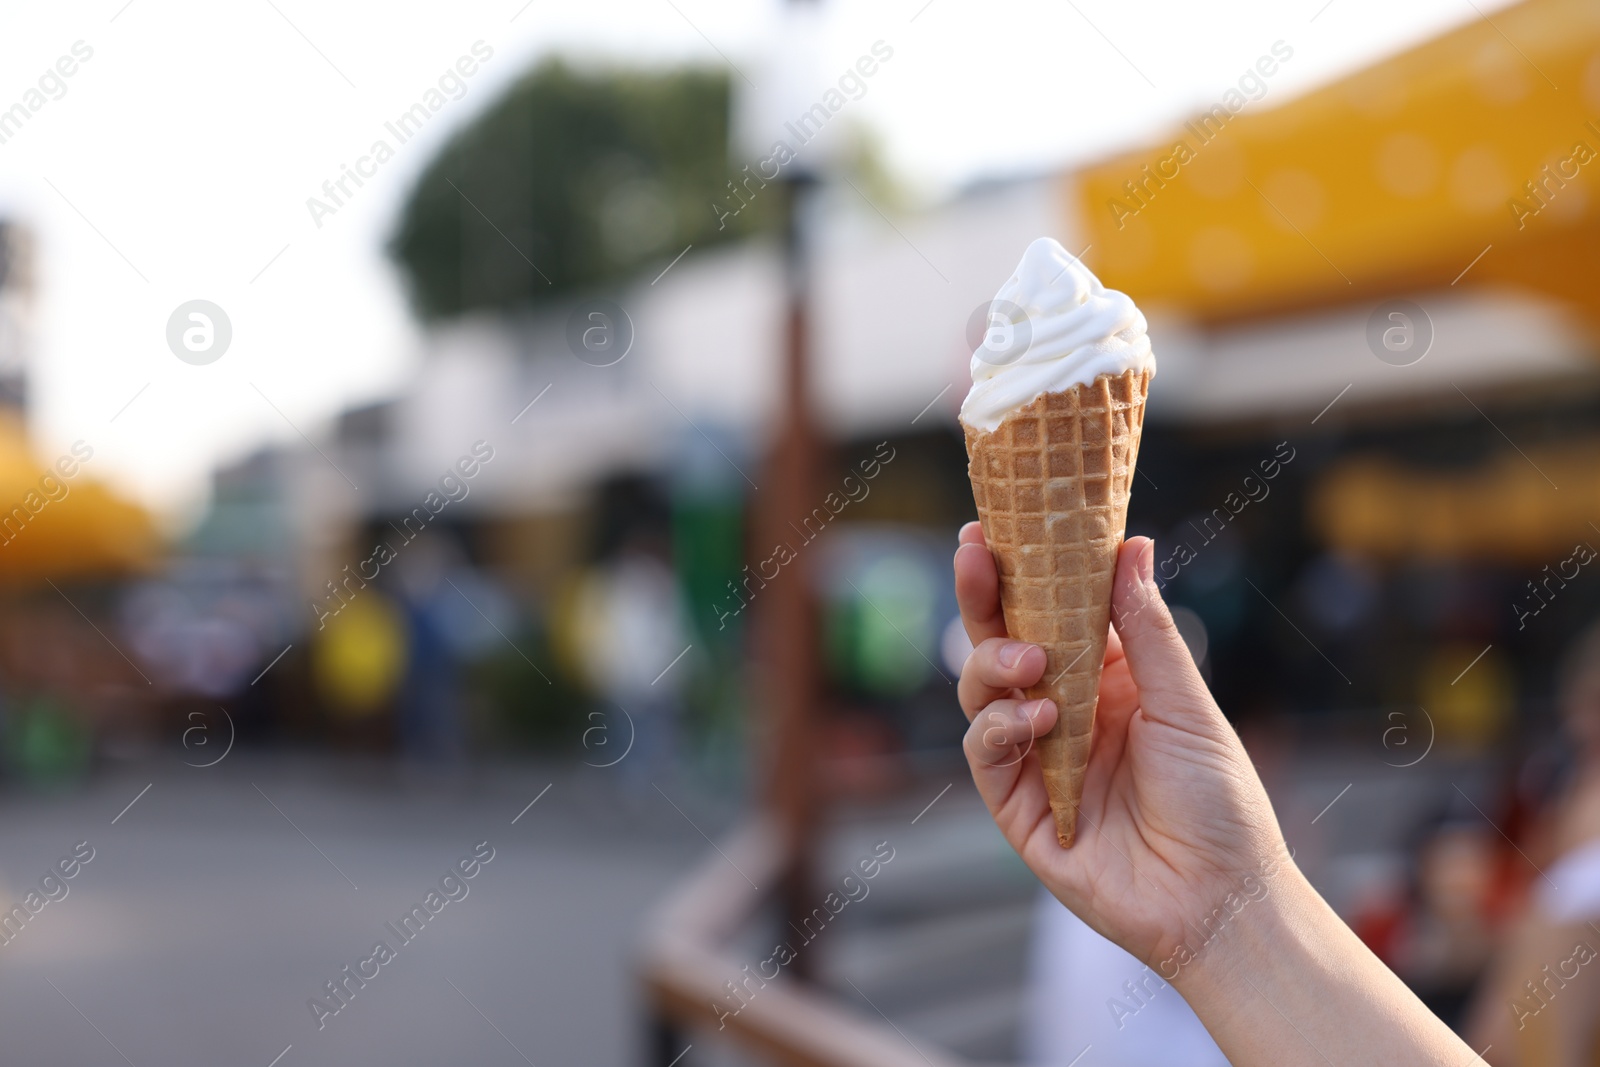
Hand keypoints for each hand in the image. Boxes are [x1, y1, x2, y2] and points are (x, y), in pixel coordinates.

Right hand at [954, 523, 1289, 969]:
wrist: (1221, 897)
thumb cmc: (1220, 802)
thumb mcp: (1184, 702)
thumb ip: (1145, 627)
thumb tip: (1130, 544)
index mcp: (1105, 680)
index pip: (1049, 613)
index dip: (1021, 570)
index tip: (997, 524)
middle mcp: (1062, 713)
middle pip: (1001, 641)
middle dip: (982, 595)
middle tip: (976, 551)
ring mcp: (1036, 760)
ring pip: (981, 692)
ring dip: (995, 662)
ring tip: (1033, 662)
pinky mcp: (1018, 809)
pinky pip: (986, 753)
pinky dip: (1002, 727)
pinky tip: (1039, 721)